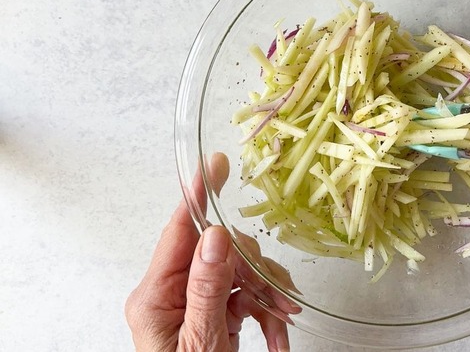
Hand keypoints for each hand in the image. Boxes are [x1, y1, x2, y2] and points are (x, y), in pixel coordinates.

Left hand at [125, 153, 295, 350]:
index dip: (198, 195)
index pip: (178, 232)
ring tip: (284, 321)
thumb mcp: (200, 341)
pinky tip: (278, 335)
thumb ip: (206, 288)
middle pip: (221, 252)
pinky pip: (246, 297)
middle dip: (256, 269)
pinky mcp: (213, 314)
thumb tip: (213, 237)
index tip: (214, 165)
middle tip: (278, 295)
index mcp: (154, 296)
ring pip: (241, 272)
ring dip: (269, 294)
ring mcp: (194, 303)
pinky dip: (267, 313)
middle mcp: (171, 293)